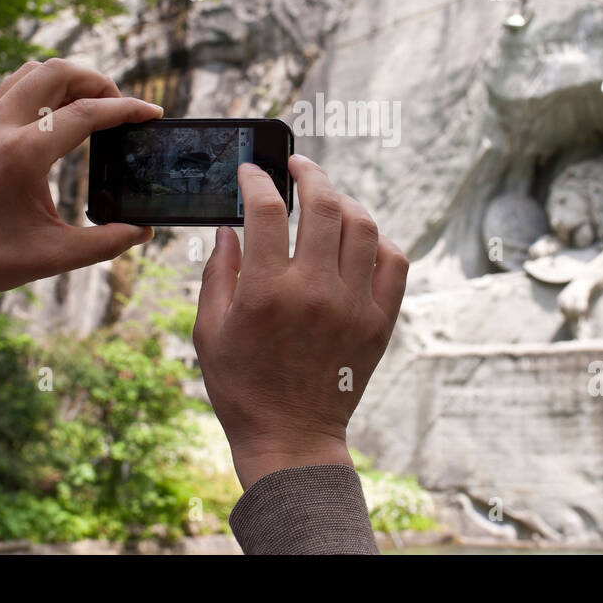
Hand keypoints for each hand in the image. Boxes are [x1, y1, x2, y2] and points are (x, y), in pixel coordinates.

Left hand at [0, 58, 159, 301]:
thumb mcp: (53, 257)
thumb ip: (105, 243)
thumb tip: (144, 232)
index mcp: (23, 154)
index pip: (86, 113)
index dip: (127, 110)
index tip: (152, 113)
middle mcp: (0, 127)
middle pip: (58, 72)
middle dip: (98, 82)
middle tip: (119, 108)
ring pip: (33, 71)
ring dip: (68, 79)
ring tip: (92, 107)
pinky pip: (13, 85)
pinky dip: (43, 88)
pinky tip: (57, 116)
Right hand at [192, 154, 408, 487]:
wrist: (291, 436)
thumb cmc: (242, 385)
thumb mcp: (209, 331)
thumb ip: (218, 273)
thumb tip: (228, 228)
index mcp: (265, 292)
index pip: (266, 210)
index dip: (257, 179)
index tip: (252, 171)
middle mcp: (314, 292)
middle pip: (323, 205)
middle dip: (309, 173)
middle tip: (297, 166)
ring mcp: (353, 306)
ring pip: (362, 226)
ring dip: (344, 201)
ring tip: (328, 197)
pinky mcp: (379, 322)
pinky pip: (393, 262)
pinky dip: (378, 240)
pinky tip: (359, 237)